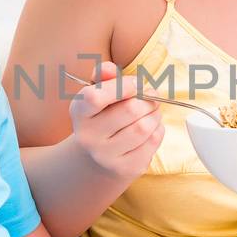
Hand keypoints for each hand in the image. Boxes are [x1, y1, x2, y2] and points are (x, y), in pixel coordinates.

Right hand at [68, 60, 163, 179]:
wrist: (96, 158)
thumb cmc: (101, 117)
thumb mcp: (96, 94)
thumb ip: (103, 77)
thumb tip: (109, 68)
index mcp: (79, 113)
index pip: (95, 97)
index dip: (123, 86)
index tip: (137, 83)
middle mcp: (88, 137)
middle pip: (130, 110)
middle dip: (148, 99)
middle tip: (151, 97)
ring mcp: (106, 156)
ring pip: (144, 127)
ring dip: (155, 114)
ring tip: (151, 112)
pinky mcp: (126, 168)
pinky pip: (152, 142)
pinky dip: (158, 130)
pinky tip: (151, 129)